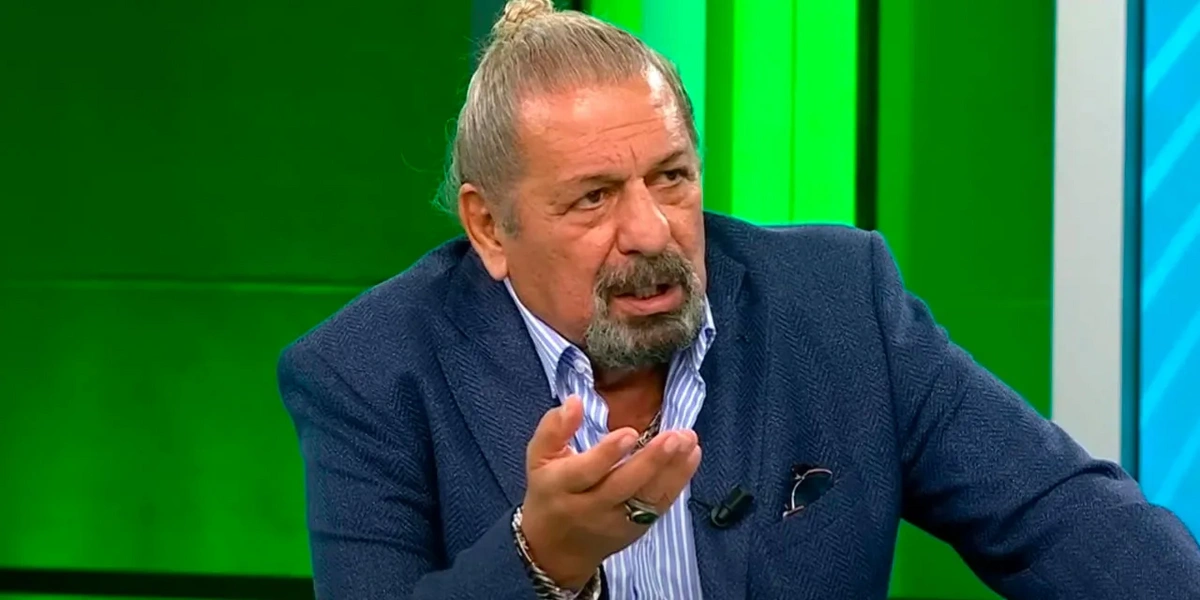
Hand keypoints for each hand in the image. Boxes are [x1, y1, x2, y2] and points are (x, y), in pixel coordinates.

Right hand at [519, 396, 701, 587]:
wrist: (556, 548)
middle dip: (651, 461)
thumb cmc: (550, 490)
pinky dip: (678, 482)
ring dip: (672, 470)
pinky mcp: (636, 528)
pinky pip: (659, 507)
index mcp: (562, 486)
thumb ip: (554, 428)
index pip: (586, 472)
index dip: (607, 454)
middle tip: (675, 437)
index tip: (629, 432)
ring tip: (690, 442)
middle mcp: (590, 507)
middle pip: (622, 486)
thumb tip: (574, 402)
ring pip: (646, 498)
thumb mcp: (539, 458)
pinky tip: (691, 457)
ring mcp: (616, 521)